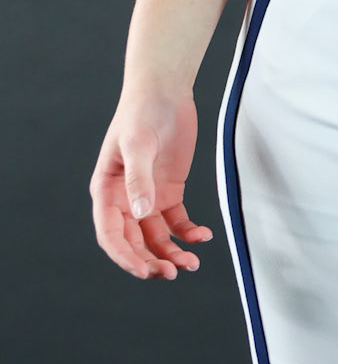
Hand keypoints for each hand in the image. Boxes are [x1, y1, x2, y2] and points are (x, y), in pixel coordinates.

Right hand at [90, 89, 213, 279]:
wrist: (165, 90)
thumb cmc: (141, 113)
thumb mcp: (138, 144)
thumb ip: (139, 179)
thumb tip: (141, 213)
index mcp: (107, 191)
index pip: (111, 234)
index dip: (125, 256)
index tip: (144, 270)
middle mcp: (125, 200)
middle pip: (134, 242)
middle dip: (150, 261)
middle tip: (173, 273)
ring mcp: (149, 197)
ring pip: (157, 237)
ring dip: (171, 253)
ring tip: (192, 263)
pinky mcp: (170, 191)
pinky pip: (177, 221)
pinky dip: (189, 233)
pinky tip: (203, 236)